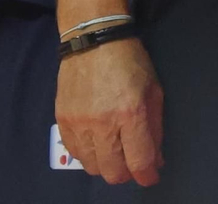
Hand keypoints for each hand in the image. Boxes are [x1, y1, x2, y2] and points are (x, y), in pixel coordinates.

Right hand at [55, 36, 163, 186]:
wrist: (93, 40)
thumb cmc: (130, 62)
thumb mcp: (153, 90)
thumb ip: (155, 128)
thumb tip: (155, 160)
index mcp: (132, 113)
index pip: (139, 160)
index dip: (147, 175)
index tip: (150, 177)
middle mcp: (104, 123)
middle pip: (113, 171)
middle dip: (127, 173)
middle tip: (132, 163)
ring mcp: (80, 124)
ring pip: (93, 167)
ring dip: (106, 165)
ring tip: (114, 151)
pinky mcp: (62, 121)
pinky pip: (75, 153)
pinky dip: (88, 154)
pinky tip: (97, 142)